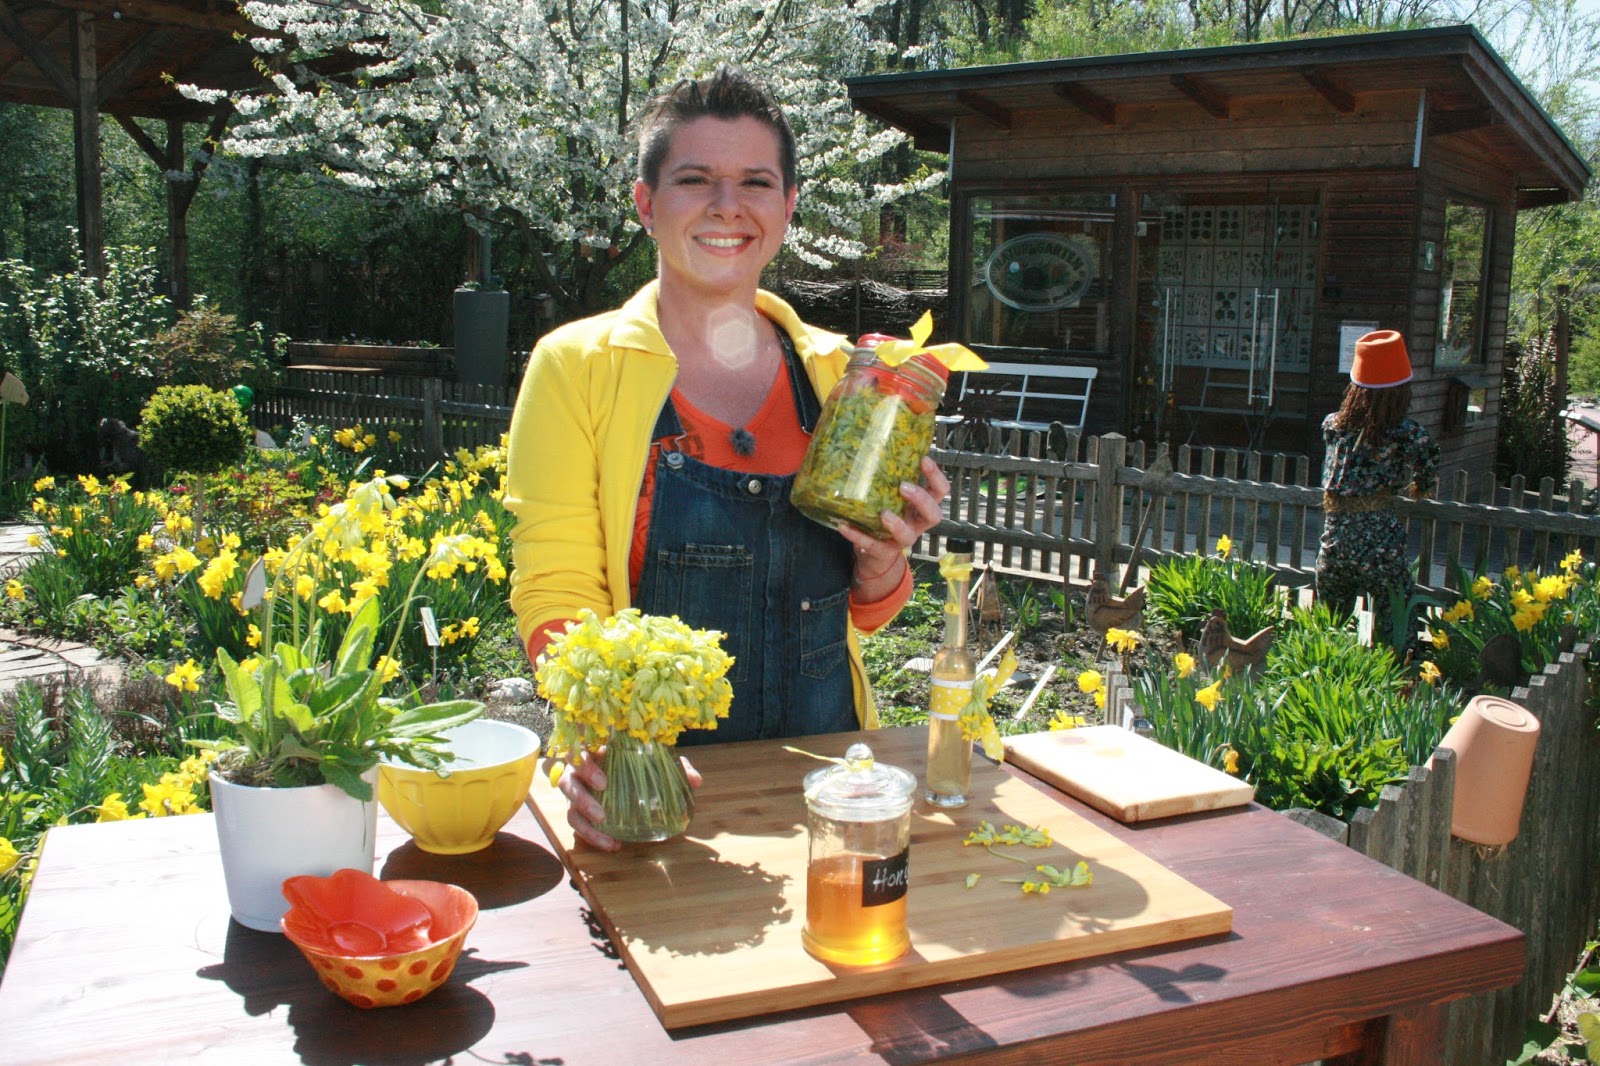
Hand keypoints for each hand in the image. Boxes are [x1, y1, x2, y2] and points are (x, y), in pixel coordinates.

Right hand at [559, 747, 703, 851]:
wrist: (634, 776)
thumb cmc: (639, 763)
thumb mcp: (657, 760)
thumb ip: (676, 767)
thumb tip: (695, 781)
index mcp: (596, 751)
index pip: (578, 751)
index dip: (585, 765)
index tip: (603, 782)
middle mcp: (580, 771)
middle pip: (567, 781)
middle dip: (581, 798)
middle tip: (602, 813)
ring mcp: (577, 792)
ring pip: (569, 807)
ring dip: (584, 823)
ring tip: (607, 835)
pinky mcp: (579, 812)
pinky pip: (577, 825)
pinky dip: (592, 836)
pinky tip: (612, 844)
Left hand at [839, 455, 949, 600]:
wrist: (873, 553)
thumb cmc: (884, 515)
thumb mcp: (891, 497)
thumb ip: (889, 478)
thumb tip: (871, 439)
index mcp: (921, 507)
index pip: (940, 492)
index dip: (936, 477)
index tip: (924, 459)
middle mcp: (916, 523)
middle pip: (933, 515)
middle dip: (921, 500)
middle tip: (904, 486)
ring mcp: (900, 540)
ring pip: (908, 536)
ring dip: (897, 524)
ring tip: (884, 514)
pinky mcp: (882, 552)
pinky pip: (871, 545)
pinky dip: (858, 535)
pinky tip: (843, 525)